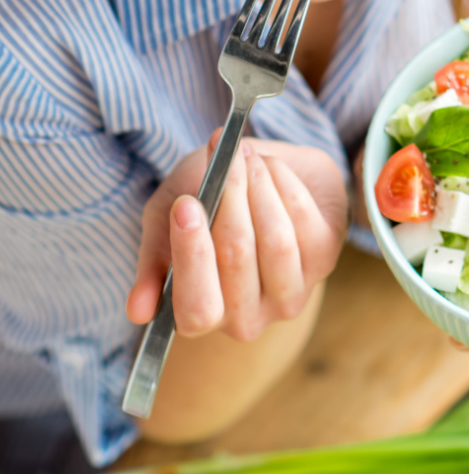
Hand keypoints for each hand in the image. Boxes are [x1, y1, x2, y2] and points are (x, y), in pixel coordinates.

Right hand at [127, 134, 348, 341]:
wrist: (259, 172)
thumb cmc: (205, 202)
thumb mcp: (166, 220)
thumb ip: (154, 257)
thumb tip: (137, 311)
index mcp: (201, 315)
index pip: (198, 309)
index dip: (193, 256)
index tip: (187, 203)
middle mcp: (248, 317)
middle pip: (238, 262)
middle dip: (230, 202)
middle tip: (226, 163)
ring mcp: (291, 293)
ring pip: (276, 242)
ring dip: (260, 188)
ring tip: (246, 156)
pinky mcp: (326, 260)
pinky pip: (307, 222)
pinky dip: (286, 184)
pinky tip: (271, 166)